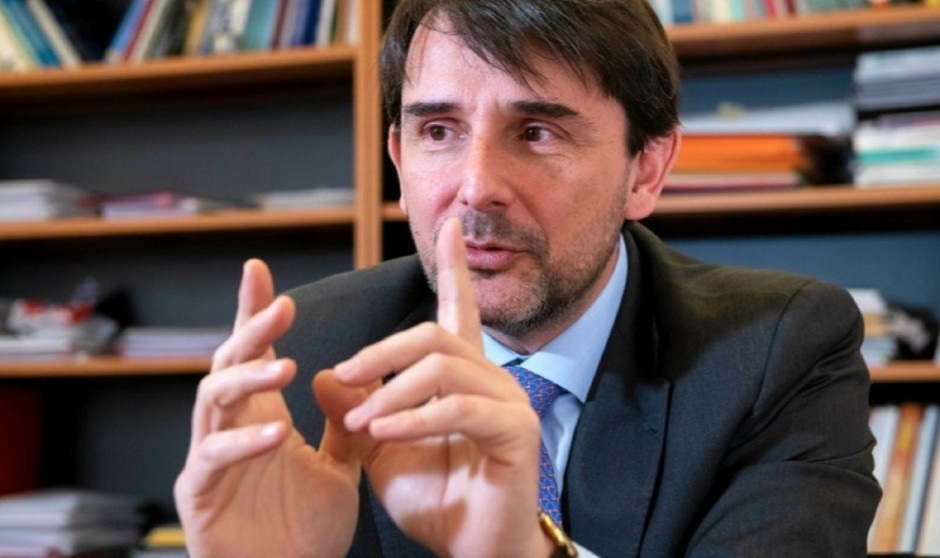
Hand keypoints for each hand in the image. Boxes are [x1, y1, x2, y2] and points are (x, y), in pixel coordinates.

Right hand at [174, 259, 362, 556]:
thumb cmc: (308, 530)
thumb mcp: (341, 466)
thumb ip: (346, 421)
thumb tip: (352, 371)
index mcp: (261, 416)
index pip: (253, 353)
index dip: (252, 313)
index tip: (259, 271)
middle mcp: (230, 429)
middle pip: (229, 364)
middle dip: (252, 331)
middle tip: (281, 307)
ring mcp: (209, 460)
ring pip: (211, 400)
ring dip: (247, 379)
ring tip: (283, 365)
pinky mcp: (200, 495)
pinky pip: (213, 459)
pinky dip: (243, 443)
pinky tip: (275, 433)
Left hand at [322, 218, 552, 556]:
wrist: (471, 552)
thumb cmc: (434, 503)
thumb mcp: (380, 451)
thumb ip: (356, 410)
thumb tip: (321, 375)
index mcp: (463, 379)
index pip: (458, 311)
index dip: (455, 268)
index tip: (450, 225)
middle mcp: (492, 381)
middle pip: (434, 336)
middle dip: (381, 352)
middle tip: (342, 377)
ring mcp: (509, 403)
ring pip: (443, 366)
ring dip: (392, 390)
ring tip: (359, 421)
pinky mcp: (517, 431)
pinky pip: (458, 408)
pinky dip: (414, 419)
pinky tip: (384, 432)